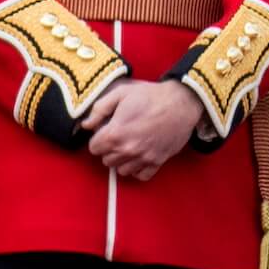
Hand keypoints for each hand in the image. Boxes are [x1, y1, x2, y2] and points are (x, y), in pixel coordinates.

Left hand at [81, 79, 204, 180]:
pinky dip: (138, 169)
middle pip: (106, 160)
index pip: (93, 148)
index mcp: (115, 133)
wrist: (182, 101)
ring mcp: (143, 157)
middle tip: (120, 135)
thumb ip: (99, 109)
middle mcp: (127, 149)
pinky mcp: (157, 161)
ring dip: (122, 160)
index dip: (99, 137)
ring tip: (130, 145)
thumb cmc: (151, 96)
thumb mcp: (122, 93)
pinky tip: (140, 155)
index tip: (108, 130)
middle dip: (110, 149)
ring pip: (121, 170)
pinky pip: (141, 175)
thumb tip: (86, 125)